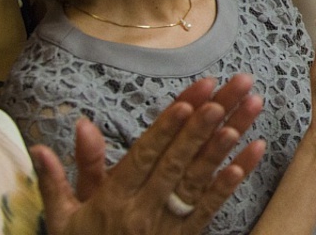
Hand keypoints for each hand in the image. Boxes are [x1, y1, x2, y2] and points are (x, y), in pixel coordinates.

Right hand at [34, 76, 265, 234]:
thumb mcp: (65, 215)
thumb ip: (73, 170)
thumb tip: (61, 134)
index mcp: (114, 197)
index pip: (144, 155)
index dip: (166, 128)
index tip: (188, 101)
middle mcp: (144, 208)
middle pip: (178, 159)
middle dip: (203, 124)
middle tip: (226, 93)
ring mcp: (168, 222)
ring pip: (199, 177)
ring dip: (226, 142)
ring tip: (249, 109)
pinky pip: (212, 204)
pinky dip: (233, 177)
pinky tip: (253, 151)